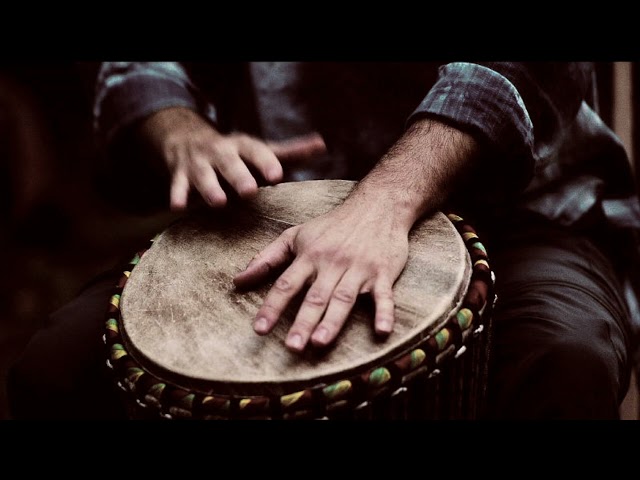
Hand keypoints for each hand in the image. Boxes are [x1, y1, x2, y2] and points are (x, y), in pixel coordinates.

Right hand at [139, 106, 325, 209]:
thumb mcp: (261, 149)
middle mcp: (221, 152)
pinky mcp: (180, 176)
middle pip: (230, 162)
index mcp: (243, 146)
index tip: (277, 175)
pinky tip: (178, 208)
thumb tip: (322, 144)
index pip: (257, 152)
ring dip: (210, 188)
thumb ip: (291, 152)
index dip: (266, 162)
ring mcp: (199, 164)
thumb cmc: (237, 154)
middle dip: (238, 176)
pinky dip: (177, 195)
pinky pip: (177, 186)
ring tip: (218, 203)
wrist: (187, 140)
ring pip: (203, 176)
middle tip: (249, 191)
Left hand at [233, 199, 409, 352]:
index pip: (286, 285)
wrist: (377, 205)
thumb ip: (266, 259)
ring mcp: (359, 269)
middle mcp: (332, 263)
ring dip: (332, 321)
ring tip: (320, 342)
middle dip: (303, 322)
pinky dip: (385, 313)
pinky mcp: (383, 273)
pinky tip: (382, 332)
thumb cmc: (333, 225)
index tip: (259, 330)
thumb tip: (238, 281)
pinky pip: (384, 296)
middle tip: (292, 347)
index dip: (271, 307)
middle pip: (315, 296)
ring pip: (344, 298)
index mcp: (309, 256)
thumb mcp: (296, 235)